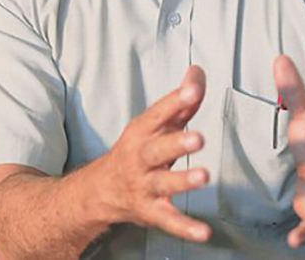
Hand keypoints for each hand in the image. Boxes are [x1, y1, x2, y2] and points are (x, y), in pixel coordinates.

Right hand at [96, 65, 211, 241]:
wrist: (100, 191)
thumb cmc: (138, 150)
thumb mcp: (155, 123)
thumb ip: (182, 100)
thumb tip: (198, 72)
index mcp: (142, 132)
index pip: (158, 113)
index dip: (175, 101)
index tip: (192, 90)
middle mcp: (141, 158)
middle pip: (157, 149)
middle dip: (177, 143)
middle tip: (198, 138)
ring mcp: (144, 186)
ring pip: (163, 184)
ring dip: (183, 181)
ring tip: (203, 176)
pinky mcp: (151, 211)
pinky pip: (169, 220)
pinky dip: (186, 228)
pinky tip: (204, 232)